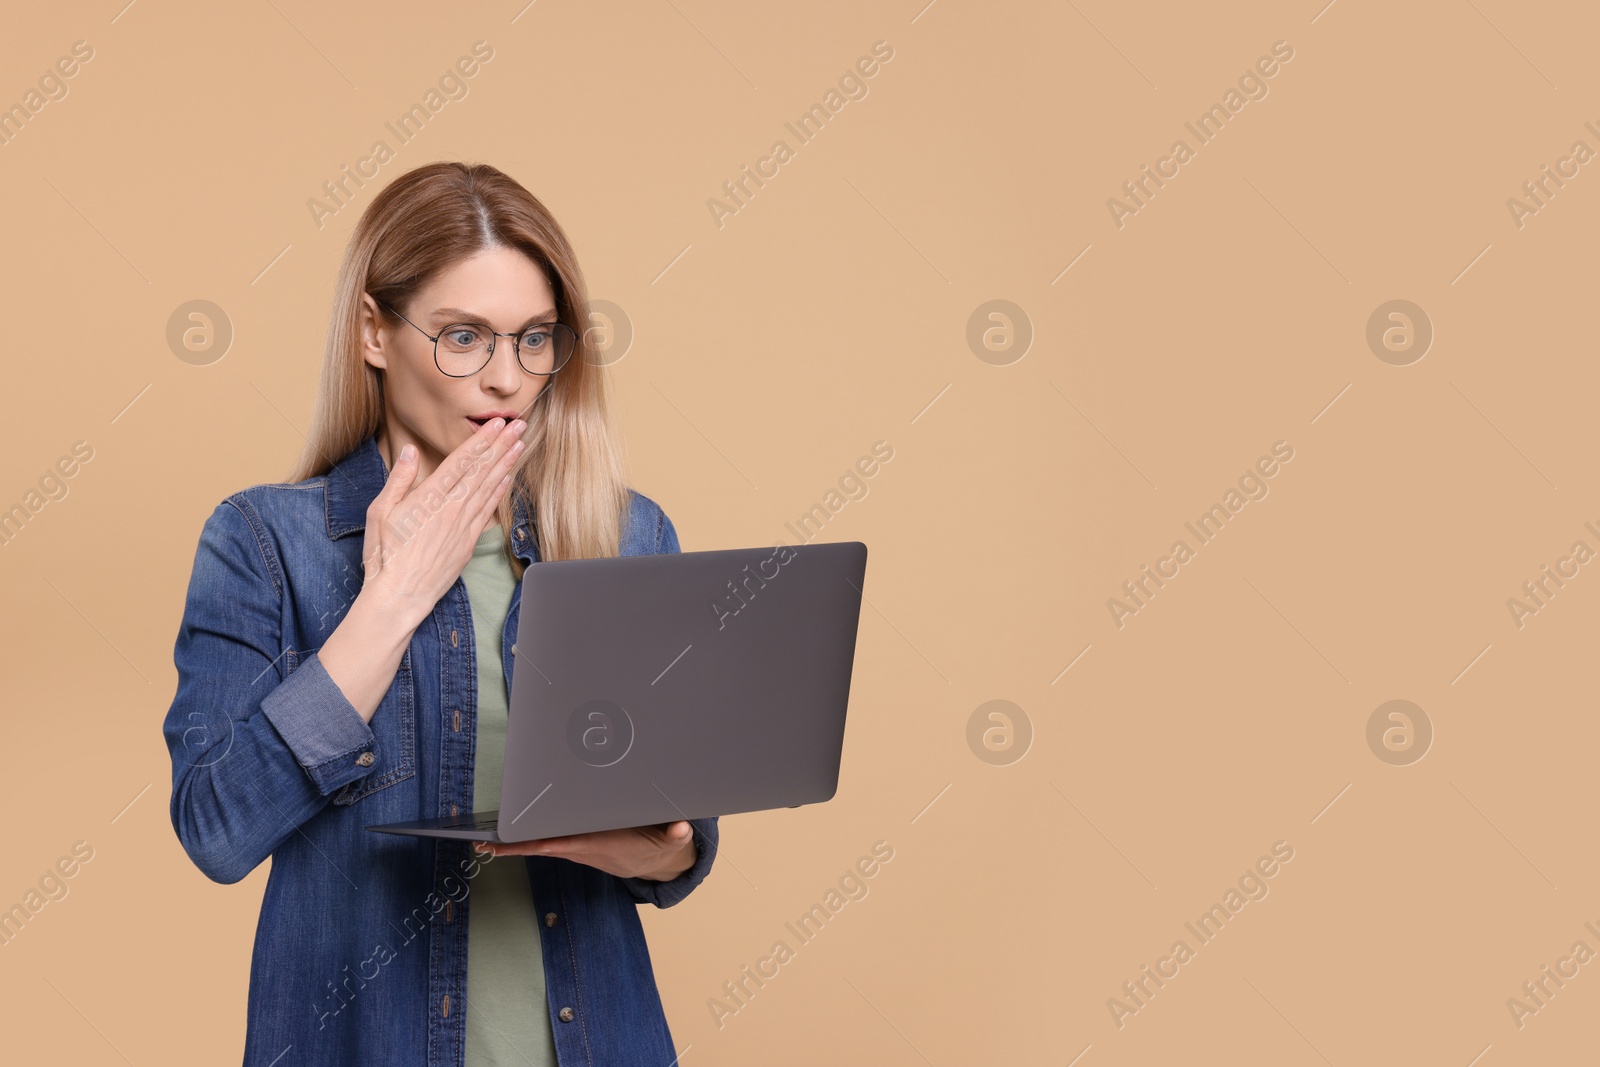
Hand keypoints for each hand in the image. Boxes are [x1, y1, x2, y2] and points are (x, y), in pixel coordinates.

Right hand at [361, 417, 525, 627]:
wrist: (399, 596)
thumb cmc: (384, 555)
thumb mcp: (380, 512)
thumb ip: (398, 479)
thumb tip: (409, 451)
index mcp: (429, 497)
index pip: (461, 461)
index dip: (481, 440)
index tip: (497, 423)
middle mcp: (451, 509)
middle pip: (481, 470)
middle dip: (501, 445)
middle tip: (519, 425)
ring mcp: (463, 526)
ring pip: (489, 487)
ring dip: (506, 463)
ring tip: (520, 444)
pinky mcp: (468, 542)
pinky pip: (488, 510)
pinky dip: (500, 491)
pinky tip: (508, 478)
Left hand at [475, 820, 696, 881]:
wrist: (652, 863)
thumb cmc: (655, 845)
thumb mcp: (669, 840)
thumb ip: (675, 834)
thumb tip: (682, 829)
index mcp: (599, 845)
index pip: (564, 843)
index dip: (539, 844)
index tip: (516, 845)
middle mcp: (582, 848)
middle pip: (542, 847)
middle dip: (514, 846)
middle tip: (481, 843)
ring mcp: (576, 848)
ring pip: (541, 845)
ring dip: (514, 844)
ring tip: (485, 841)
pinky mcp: (575, 844)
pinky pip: (546, 842)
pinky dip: (525, 841)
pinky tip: (506, 837)